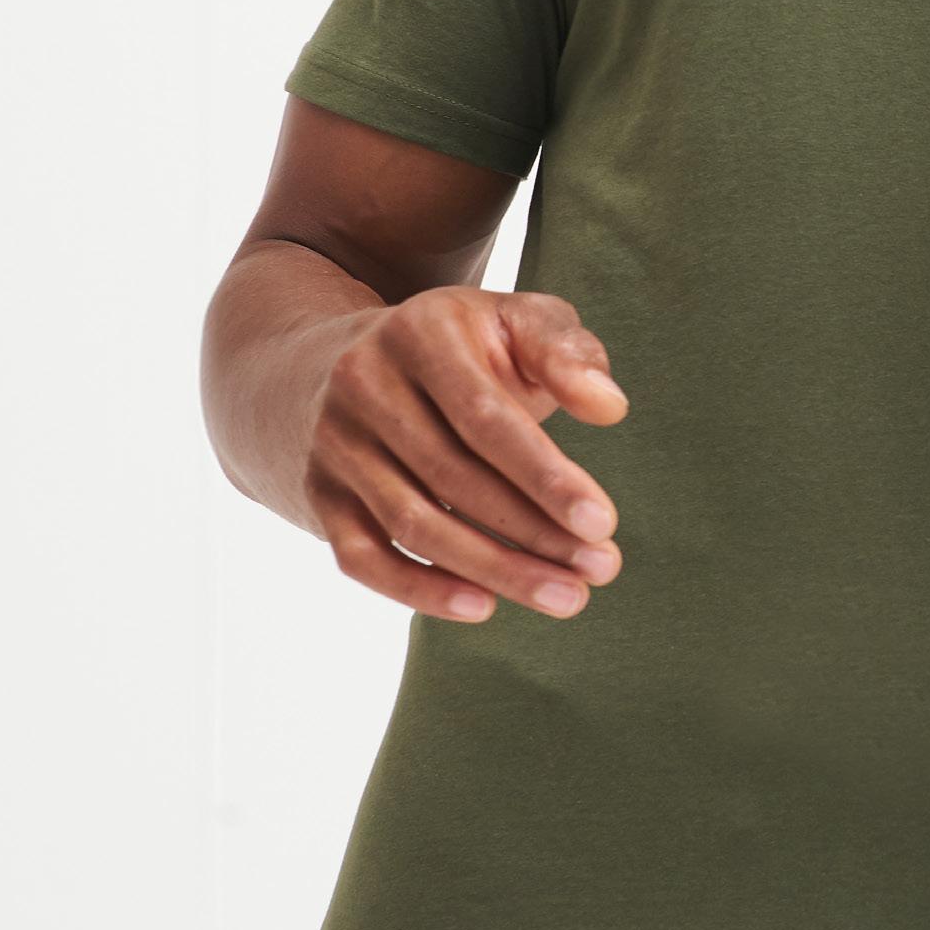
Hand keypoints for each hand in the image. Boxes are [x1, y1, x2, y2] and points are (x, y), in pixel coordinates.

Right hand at [301, 286, 629, 623]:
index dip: (544, 475)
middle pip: (453, 477)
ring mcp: (334, 443)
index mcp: (419, 333)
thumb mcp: (517, 322)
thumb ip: (566, 354)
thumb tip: (609, 406)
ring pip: (413, 524)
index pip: (485, 418)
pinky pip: (362, 557)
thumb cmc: (466, 347)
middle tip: (601, 569)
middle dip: (534, 532)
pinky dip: (419, 590)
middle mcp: (363, 384)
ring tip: (567, 596)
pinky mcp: (320, 493)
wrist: (352, 360)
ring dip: (494, 569)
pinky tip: (483, 607)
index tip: (602, 522)